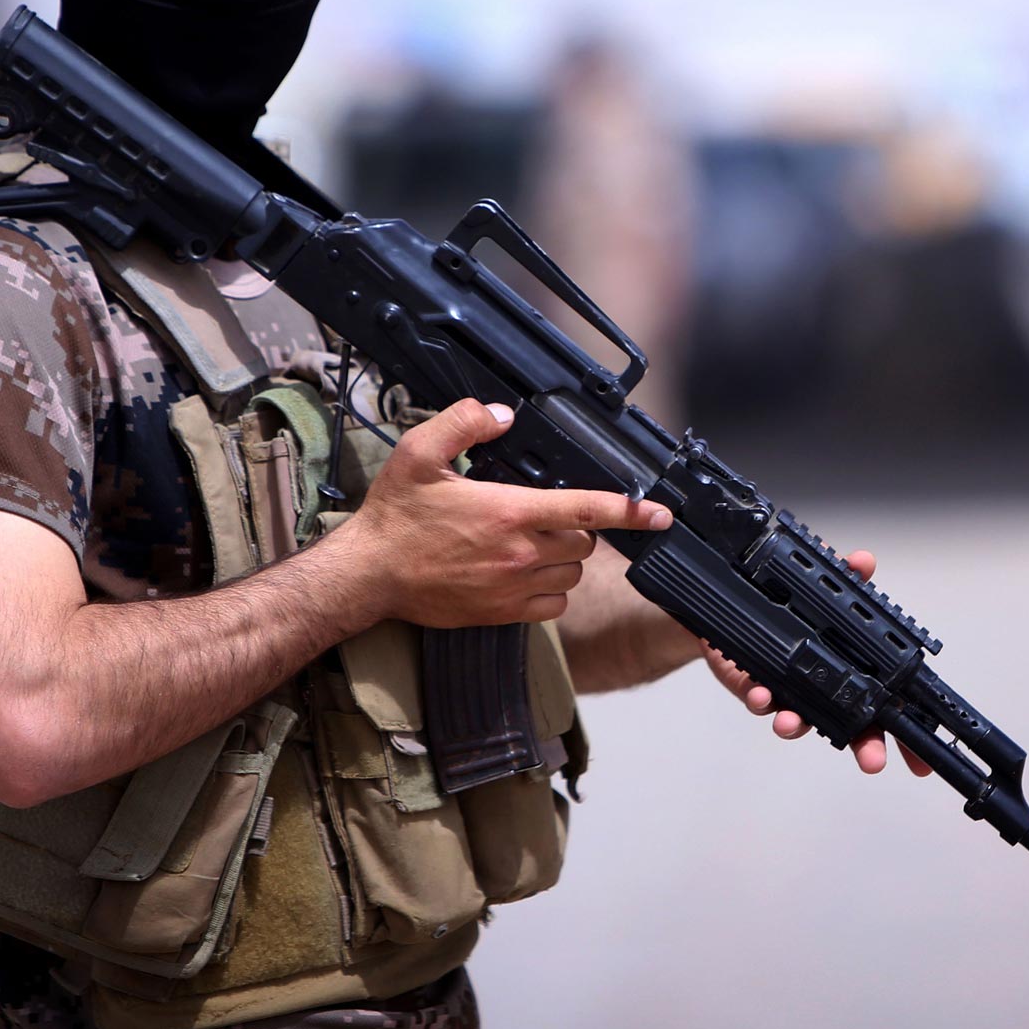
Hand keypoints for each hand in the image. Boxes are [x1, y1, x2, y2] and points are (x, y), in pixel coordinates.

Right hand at [339, 399, 671, 629]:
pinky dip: (551, 592)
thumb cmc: (394, 517)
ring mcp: (512, 588)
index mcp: (508, 512)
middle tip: (547, 514)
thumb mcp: (419, 453)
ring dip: (565, 559)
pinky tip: (527, 575)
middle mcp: (519, 553)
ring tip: (534, 543)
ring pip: (571, 575)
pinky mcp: (501, 614)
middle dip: (578, 527)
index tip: (659, 512)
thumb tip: (502, 414)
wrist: (369, 575)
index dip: (630, 509)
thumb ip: (464, 423)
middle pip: (583, 543)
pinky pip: (552, 607)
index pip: (586, 508)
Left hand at [702, 548, 931, 775]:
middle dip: (864, 747)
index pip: (885, 705)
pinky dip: (760, 698)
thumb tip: (864, 561)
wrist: (734, 603)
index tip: (918, 762)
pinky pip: (759, 699)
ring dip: (797, 726)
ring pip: (799, 721)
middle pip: (852, 729)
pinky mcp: (754, 685)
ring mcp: (789, 692)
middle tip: (873, 760)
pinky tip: (761, 694)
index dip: (905, 736)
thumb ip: (846, 576)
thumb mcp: (824, 585)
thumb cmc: (790, 603)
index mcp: (851, 669)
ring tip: (793, 723)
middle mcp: (822, 688)